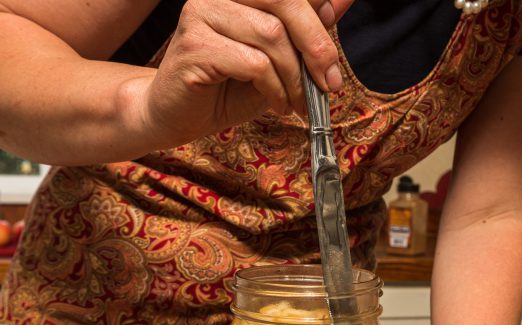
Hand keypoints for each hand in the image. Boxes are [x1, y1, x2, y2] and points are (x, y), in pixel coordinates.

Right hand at [141, 0, 352, 145]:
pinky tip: (276, 104)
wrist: (177, 116)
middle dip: (317, 46)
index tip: (331, 62)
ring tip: (295, 102)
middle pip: (287, 2)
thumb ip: (307, 28)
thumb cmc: (229, 87)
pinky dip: (274, 89)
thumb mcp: (280, 58)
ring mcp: (202, 12)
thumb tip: (344, 0)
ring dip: (294, 77)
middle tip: (328, 84)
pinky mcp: (195, 44)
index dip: (320, 19)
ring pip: (272, 36)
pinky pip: (254, 63)